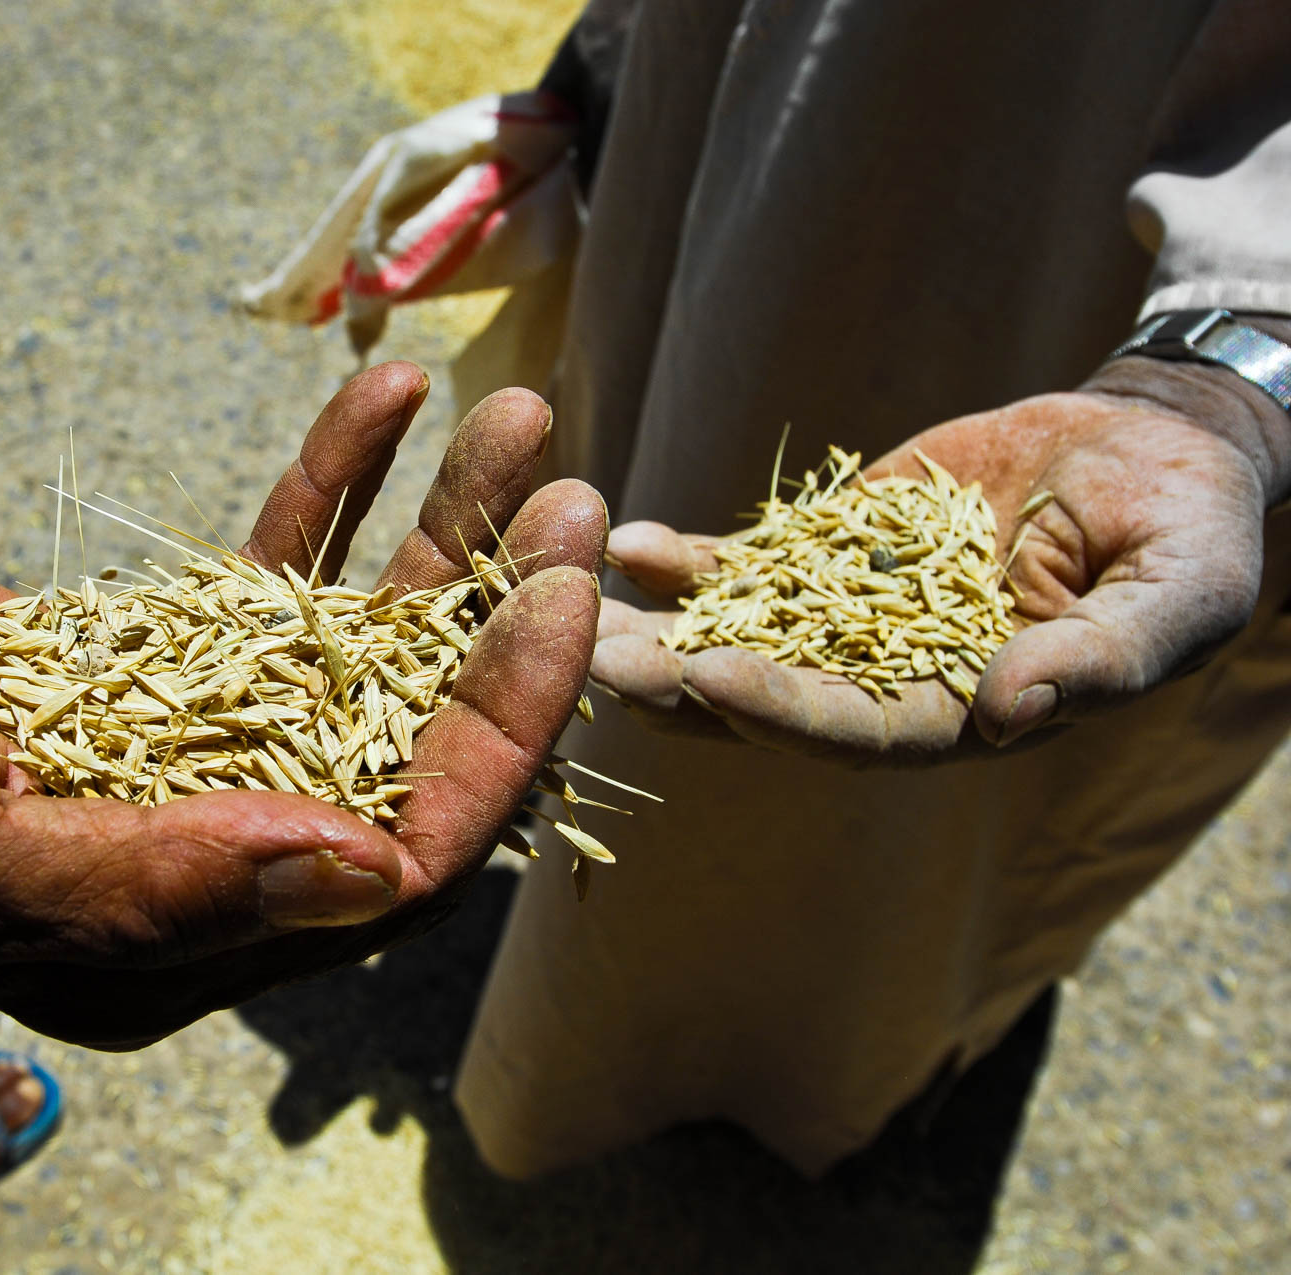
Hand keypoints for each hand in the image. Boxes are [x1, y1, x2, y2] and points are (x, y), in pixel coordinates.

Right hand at [0, 364, 601, 1047]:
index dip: (493, 745)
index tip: (559, 610)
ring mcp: (186, 748)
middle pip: (402, 742)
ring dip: (439, 535)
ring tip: (512, 412)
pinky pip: (269, 573)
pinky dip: (330, 487)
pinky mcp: (154, 658)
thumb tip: (358, 872)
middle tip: (569, 493)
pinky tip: (383, 394)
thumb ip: (148, 881)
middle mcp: (204, 849)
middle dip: (497, 624)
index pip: (395, 861)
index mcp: (175, 938)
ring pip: (352, 643)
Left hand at [591, 356, 1286, 764]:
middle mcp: (883, 682)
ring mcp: (842, 620)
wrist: (1149, 450)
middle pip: (762, 695)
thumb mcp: (1174, 593)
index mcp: (960, 716)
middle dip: (671, 679)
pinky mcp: (823, 557)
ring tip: (561, 605)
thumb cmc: (1187, 531)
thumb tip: (1010, 714)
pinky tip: (621, 540)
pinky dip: (681, 559)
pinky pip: (741, 566)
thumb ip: (1100, 658)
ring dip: (648, 626)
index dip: (781, 709)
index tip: (703, 678)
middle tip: (579, 660)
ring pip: (730, 634)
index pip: (855, 729)